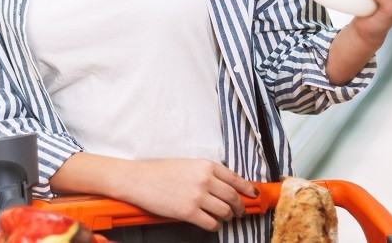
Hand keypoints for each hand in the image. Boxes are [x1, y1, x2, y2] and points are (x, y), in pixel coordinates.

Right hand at [118, 159, 257, 231]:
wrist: (139, 180)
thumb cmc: (160, 172)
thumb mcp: (187, 165)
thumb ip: (206, 173)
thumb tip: (224, 186)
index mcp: (205, 166)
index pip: (235, 179)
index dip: (247, 189)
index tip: (252, 194)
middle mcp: (205, 180)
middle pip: (233, 197)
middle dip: (239, 206)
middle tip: (240, 211)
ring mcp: (197, 197)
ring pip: (225, 211)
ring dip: (228, 217)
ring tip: (226, 218)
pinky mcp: (188, 212)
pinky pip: (211, 223)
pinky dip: (215, 226)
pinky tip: (212, 224)